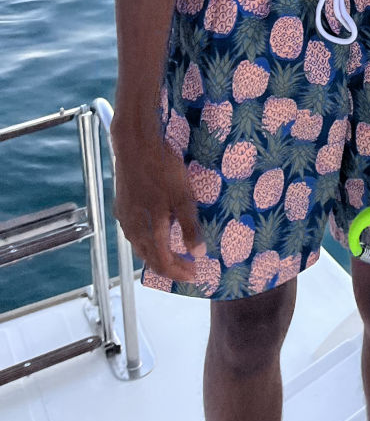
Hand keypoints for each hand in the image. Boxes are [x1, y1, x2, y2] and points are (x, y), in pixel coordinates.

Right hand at [111, 124, 206, 283]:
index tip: (193, 275)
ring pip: (139, 246)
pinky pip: (134, 233)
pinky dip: (146, 241)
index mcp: (149, 229)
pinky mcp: (122, 206)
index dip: (178, 271)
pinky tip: (154, 235)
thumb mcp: (182, 195)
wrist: (135, 145)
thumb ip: (189, 225)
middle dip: (168, 267)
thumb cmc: (162, 169)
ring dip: (156, 256)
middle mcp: (133, 228)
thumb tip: (197, 253)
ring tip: (171, 257)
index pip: (163, 261)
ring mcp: (125, 217)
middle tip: (186, 269)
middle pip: (149, 258)